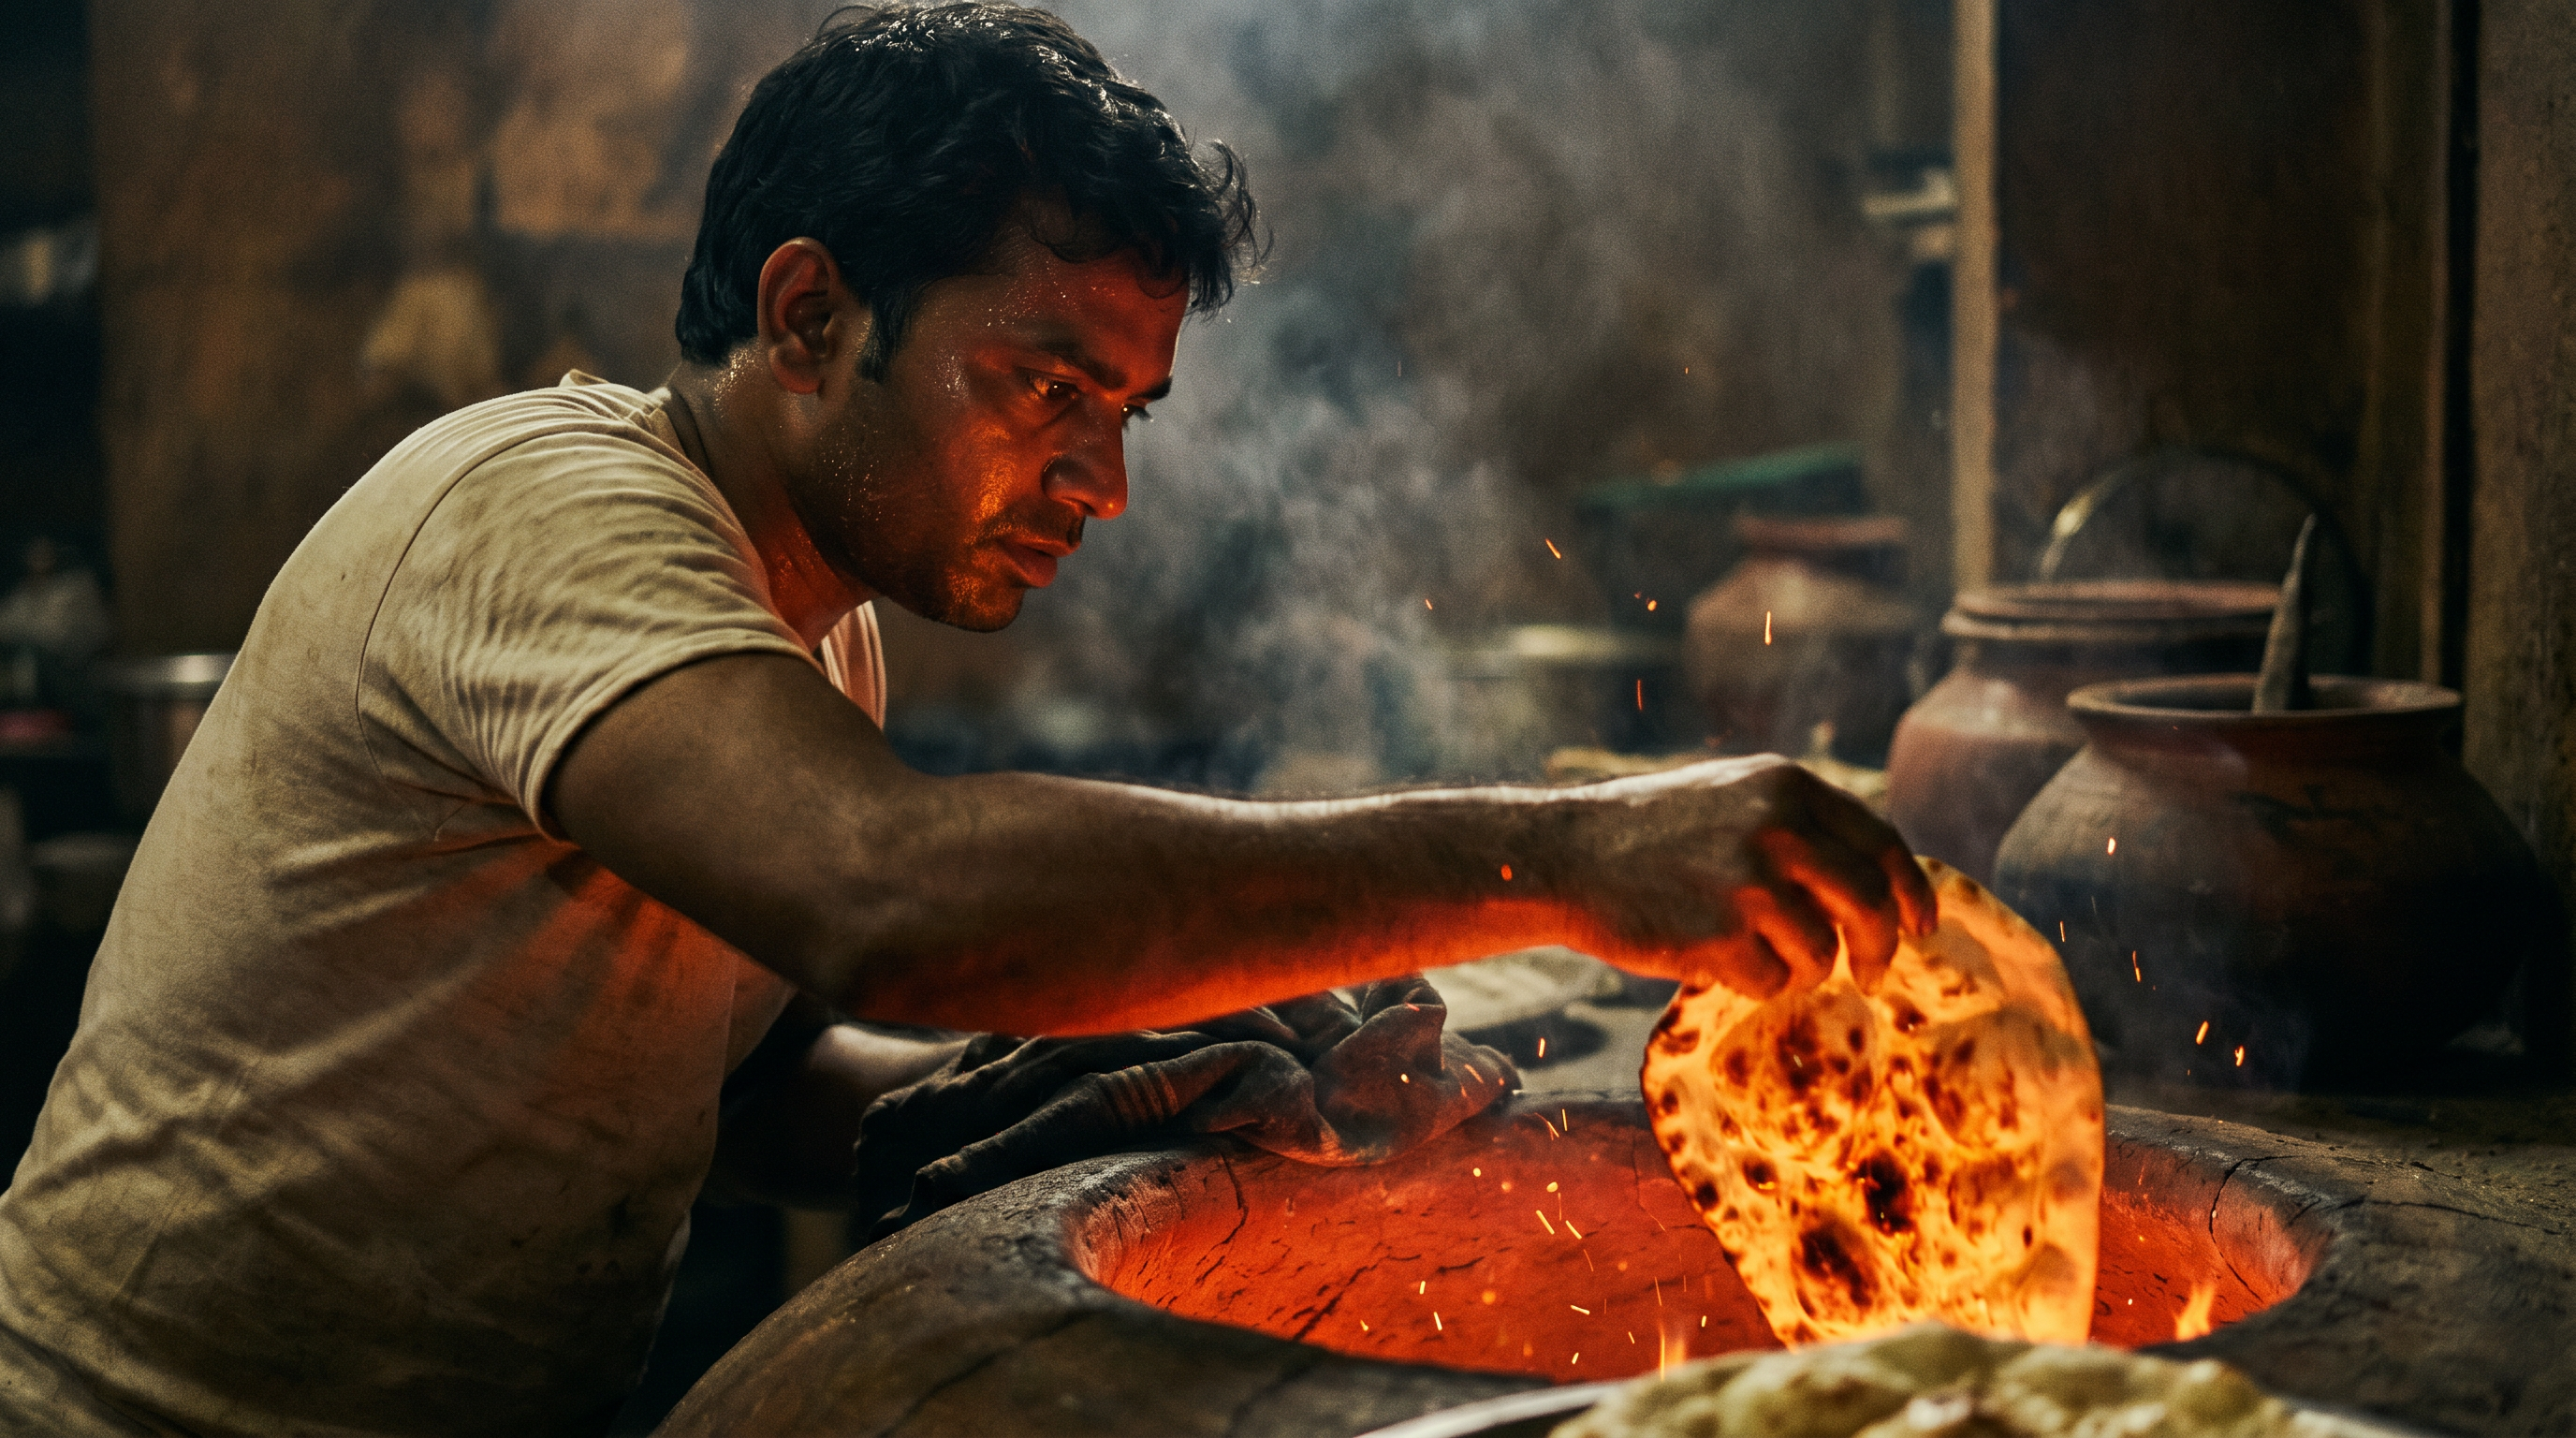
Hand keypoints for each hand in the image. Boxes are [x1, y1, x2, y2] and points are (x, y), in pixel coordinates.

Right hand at [1550, 756, 1935, 998]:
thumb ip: (1804, 825)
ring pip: (1821, 953)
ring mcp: (1748, 881)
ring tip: (1753, 953)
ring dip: (1799, 969)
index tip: (1922, 926)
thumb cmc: (1652, 833)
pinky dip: (1752, 983)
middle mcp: (1777, 826)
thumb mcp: (1735, 797)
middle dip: (1879, 949)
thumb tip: (1882, 882)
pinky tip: (1714, 959)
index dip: (1912, 892)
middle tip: (1872, 975)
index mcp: (1788, 786)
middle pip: (1869, 904)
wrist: (1567, 855)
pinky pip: (1771, 982)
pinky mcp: (1718, 934)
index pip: (1883, 843)